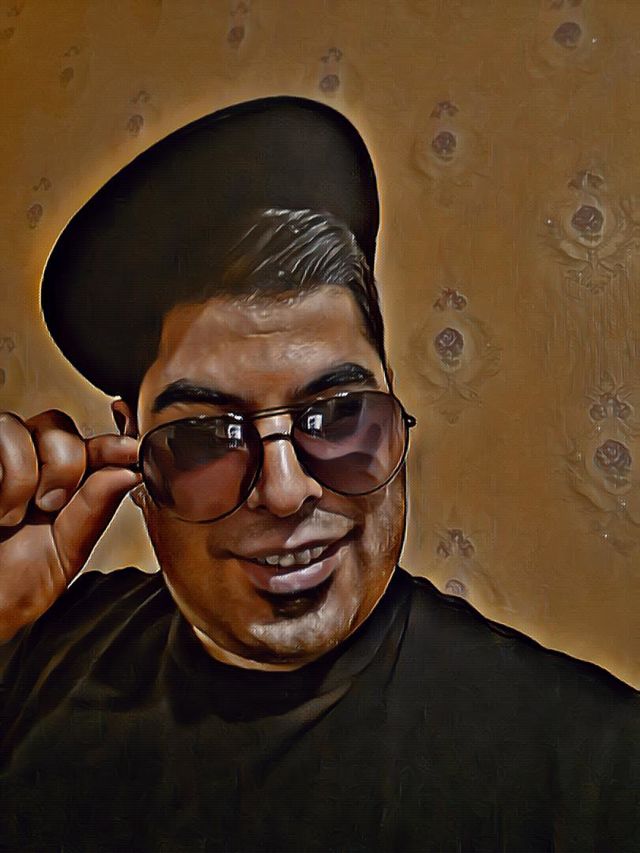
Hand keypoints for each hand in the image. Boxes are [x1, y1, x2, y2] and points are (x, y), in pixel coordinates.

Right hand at [0, 410, 140, 640]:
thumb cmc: (14, 582)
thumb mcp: (67, 549)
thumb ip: (96, 508)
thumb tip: (129, 472)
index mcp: (64, 483)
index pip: (95, 445)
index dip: (115, 444)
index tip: (132, 451)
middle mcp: (32, 463)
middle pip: (61, 427)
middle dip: (66, 466)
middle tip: (52, 506)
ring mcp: (2, 459)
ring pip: (31, 427)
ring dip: (29, 474)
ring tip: (18, 515)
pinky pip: (6, 434)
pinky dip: (11, 477)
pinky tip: (2, 510)